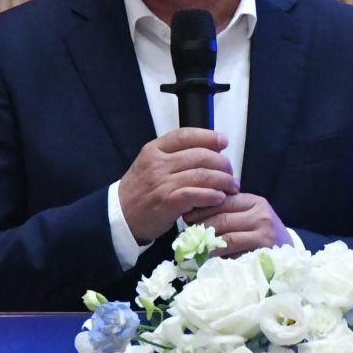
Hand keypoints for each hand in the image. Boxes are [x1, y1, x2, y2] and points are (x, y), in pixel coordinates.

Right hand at [117, 128, 236, 242]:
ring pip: (202, 175)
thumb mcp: (150, 164)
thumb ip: (173, 155)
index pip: (185, 135)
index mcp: (154, 149)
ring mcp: (162, 182)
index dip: (209, 136)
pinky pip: (196, 194)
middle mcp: (158, 163)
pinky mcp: (167, 202)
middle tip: (231, 173)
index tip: (224, 142)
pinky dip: (212, 195)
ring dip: (223, 181)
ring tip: (231, 187)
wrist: (120, 216)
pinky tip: (219, 198)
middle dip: (222, 163)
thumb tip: (208, 149)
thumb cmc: (140, 191)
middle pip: (200, 155)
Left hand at [190, 192, 287, 256]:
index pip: (221, 200)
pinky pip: (232, 249)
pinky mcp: (263, 247)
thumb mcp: (249, 218)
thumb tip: (191, 213)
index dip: (201, 208)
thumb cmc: (262, 236)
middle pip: (221, 217)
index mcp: (253, 201)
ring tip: (193, 247)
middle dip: (200, 226)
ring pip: (225, 234)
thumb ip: (228, 213)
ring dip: (206, 242)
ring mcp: (263, 230)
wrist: (289, 255)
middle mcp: (260, 213)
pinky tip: (207, 256)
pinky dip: (217, 253)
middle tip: (186, 234)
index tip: (186, 216)